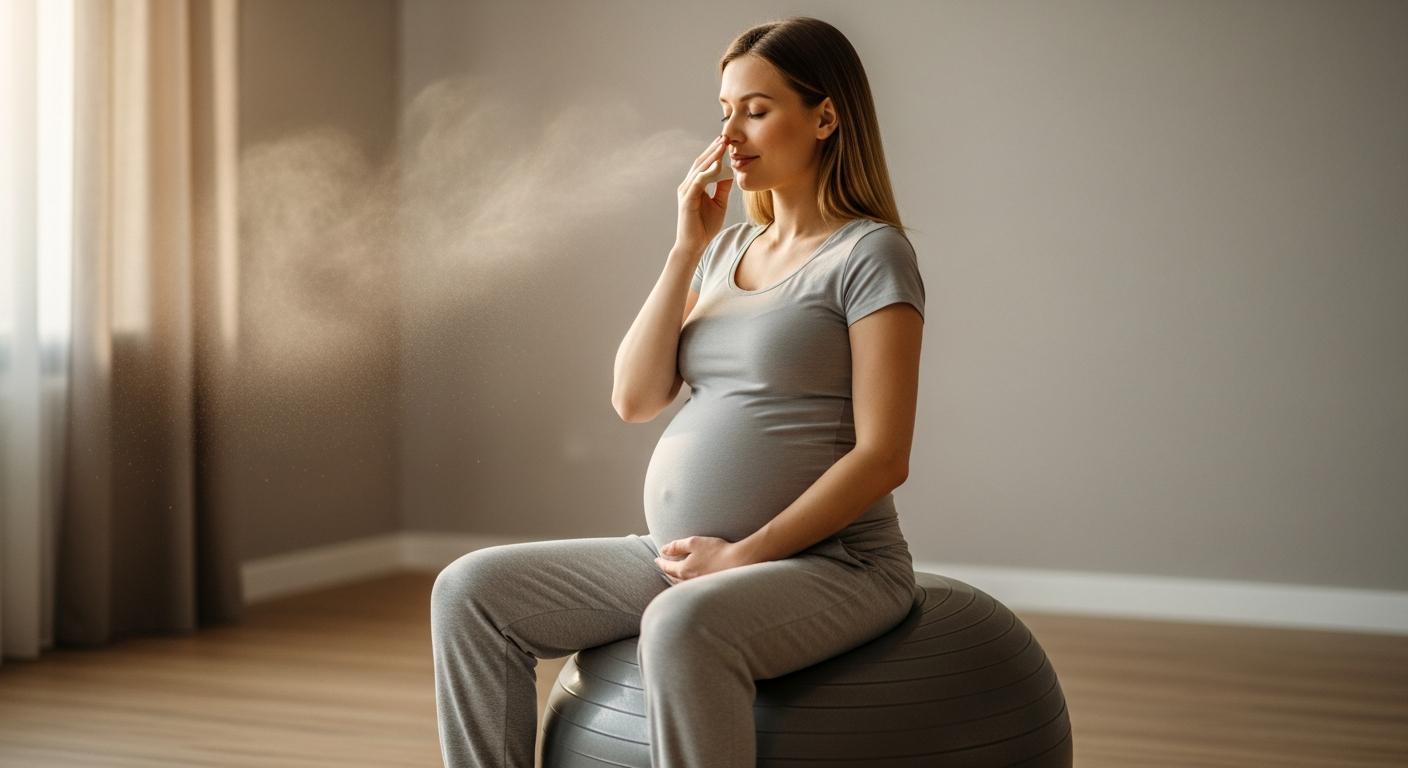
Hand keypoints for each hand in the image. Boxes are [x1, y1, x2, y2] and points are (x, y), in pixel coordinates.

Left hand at [654, 535, 748, 583]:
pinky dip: (685, 583)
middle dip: (666, 571)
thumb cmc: (717, 550)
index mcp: (684, 570)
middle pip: (673, 577)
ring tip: (673, 575)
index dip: (661, 562)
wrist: (739, 562)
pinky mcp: (708, 588)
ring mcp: (699, 586)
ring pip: (681, 584)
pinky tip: (690, 581)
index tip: (657, 558)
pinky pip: (691, 587)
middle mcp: (689, 581)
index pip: (667, 567)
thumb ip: (677, 546)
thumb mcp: (694, 543)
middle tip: (663, 566)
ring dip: (675, 579)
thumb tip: (663, 550)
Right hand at [674, 135, 733, 254]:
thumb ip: (722, 187)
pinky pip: (698, 182)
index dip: (715, 152)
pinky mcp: (687, 200)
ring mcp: (686, 192)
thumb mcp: (719, 203)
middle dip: (713, 149)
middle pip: (700, 162)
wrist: (694, 245)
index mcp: (695, 185)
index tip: (727, 141)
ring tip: (722, 145)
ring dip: (711, 156)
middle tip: (725, 136)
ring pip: (699, 169)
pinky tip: (717, 166)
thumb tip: (731, 172)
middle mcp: (688, 185)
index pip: (705, 164)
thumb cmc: (705, 226)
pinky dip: (707, 173)